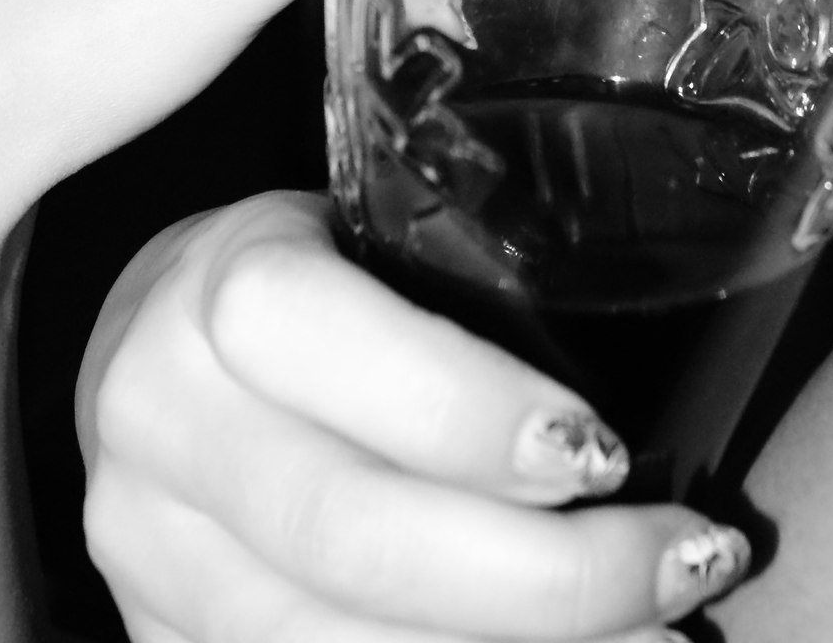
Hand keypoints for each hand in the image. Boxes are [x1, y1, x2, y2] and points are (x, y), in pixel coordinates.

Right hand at [79, 191, 751, 642]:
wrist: (153, 355)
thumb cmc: (318, 276)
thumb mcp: (373, 231)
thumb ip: (474, 282)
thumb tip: (678, 367)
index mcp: (212, 284)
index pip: (312, 335)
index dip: (461, 406)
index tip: (607, 450)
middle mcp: (158, 421)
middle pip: (346, 531)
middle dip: (541, 574)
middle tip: (686, 561)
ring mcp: (146, 554)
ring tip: (661, 634)